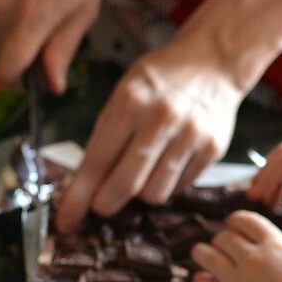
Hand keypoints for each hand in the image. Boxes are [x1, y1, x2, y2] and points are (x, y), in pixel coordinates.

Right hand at [0, 0, 109, 93]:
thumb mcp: (85, 8)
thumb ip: (64, 49)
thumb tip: (53, 85)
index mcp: (29, 20)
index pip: (6, 70)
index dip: (18, 85)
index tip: (34, 84)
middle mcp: (3, 10)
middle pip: (2, 55)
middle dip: (23, 60)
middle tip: (52, 46)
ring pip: (0, 34)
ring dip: (20, 36)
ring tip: (49, 12)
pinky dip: (14, 16)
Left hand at [55, 39, 242, 232]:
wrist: (214, 60)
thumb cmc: (159, 80)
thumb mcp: (123, 93)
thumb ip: (105, 137)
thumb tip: (83, 187)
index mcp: (131, 102)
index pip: (97, 161)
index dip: (79, 197)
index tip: (66, 221)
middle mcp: (162, 118)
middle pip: (126, 185)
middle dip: (106, 204)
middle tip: (101, 206)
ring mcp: (191, 135)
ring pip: (155, 194)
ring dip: (140, 194)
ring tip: (140, 174)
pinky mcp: (213, 148)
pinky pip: (179, 187)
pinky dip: (166, 184)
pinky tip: (165, 165)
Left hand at [191, 205, 281, 281]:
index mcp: (275, 246)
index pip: (245, 220)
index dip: (237, 221)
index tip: (236, 227)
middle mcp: (251, 260)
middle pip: (223, 237)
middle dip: (223, 239)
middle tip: (225, 249)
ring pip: (204, 255)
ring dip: (203, 253)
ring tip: (207, 258)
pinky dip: (201, 279)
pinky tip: (207, 281)